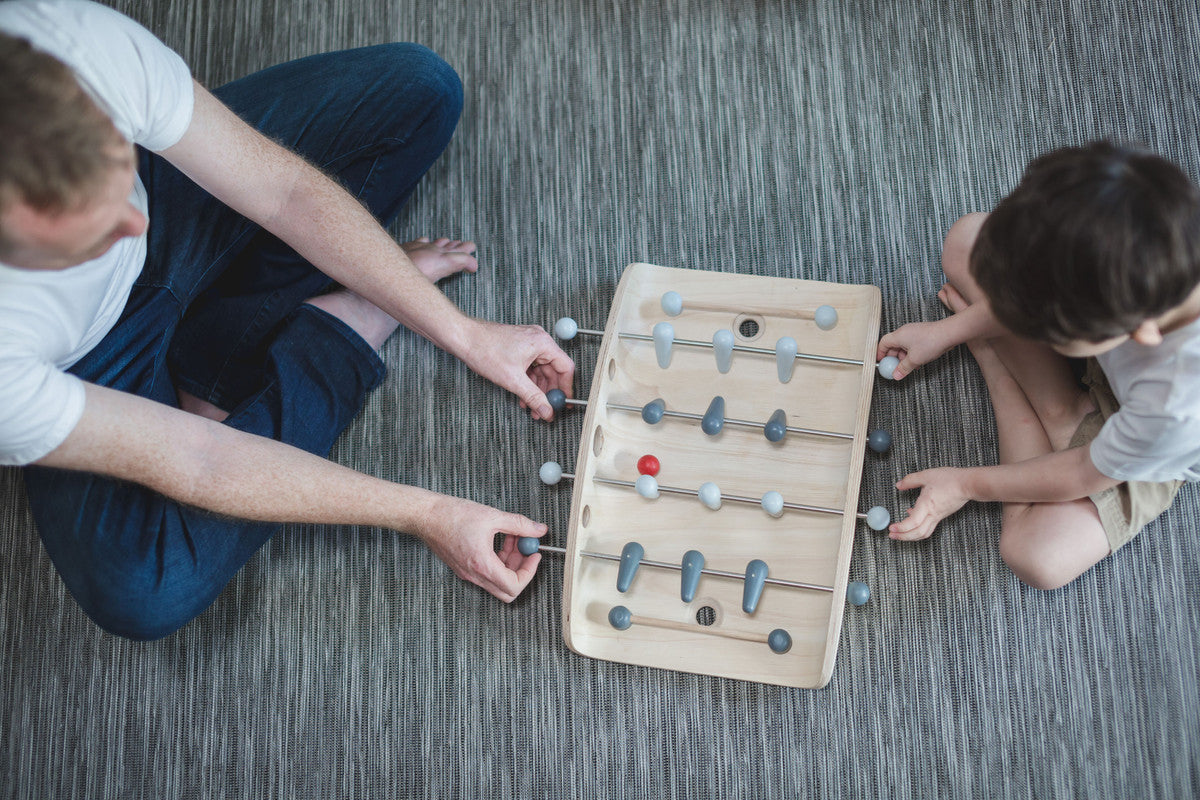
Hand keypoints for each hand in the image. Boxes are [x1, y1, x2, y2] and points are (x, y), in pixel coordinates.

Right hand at [415, 494, 547, 601]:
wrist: (425, 516)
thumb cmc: (451, 515)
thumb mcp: (492, 516)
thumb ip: (519, 525)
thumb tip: (538, 530)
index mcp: (482, 565)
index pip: (514, 586)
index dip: (529, 572)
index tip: (534, 555)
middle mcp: (474, 574)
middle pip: (506, 589)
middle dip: (521, 569)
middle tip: (526, 548)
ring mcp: (467, 573)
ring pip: (497, 580)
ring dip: (510, 562)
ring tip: (512, 537)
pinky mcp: (463, 568)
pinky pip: (486, 572)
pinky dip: (498, 560)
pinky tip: (499, 539)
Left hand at [461, 319, 574, 419]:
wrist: (463, 338)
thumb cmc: (485, 349)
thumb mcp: (513, 379)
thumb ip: (533, 397)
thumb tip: (547, 410)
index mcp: (542, 343)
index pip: (565, 367)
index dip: (566, 388)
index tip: (564, 403)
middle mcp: (538, 340)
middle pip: (554, 370)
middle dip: (549, 392)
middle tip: (546, 409)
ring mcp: (528, 343)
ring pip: (541, 371)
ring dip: (537, 390)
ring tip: (531, 407)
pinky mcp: (519, 347)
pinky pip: (530, 367)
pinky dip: (528, 382)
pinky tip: (522, 396)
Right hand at [876, 321, 953, 380]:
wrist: (949, 333)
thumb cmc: (931, 342)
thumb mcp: (915, 360)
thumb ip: (903, 368)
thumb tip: (896, 375)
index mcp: (898, 335)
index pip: (883, 343)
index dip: (880, 353)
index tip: (881, 362)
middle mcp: (904, 332)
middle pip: (892, 345)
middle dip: (893, 358)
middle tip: (894, 368)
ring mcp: (913, 332)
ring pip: (903, 346)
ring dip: (904, 357)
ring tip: (909, 367)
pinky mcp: (921, 334)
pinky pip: (911, 344)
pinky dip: (911, 353)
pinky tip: (917, 362)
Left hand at [889, 467, 970, 540]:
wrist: (968, 484)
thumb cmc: (950, 480)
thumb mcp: (926, 475)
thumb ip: (910, 480)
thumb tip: (899, 485)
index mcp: (927, 505)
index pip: (912, 523)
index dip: (901, 528)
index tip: (891, 528)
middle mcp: (933, 514)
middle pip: (918, 533)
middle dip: (903, 537)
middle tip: (892, 535)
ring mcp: (938, 516)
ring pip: (924, 533)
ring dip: (911, 535)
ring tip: (900, 533)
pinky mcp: (941, 515)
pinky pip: (928, 527)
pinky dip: (918, 528)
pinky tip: (912, 518)